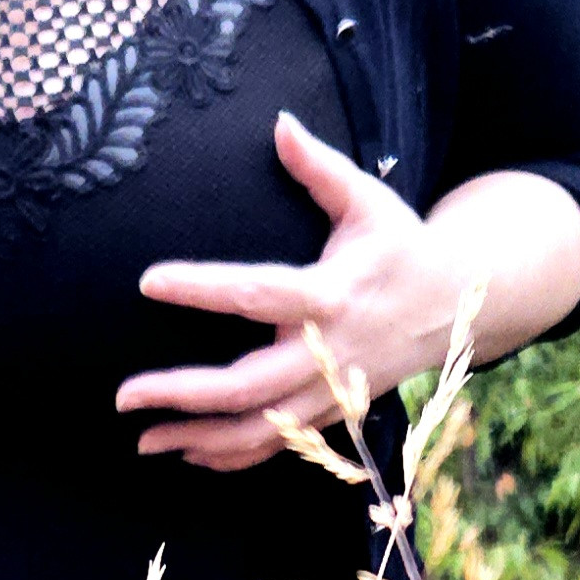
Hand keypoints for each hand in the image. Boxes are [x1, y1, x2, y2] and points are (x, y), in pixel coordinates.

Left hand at [114, 111, 465, 471]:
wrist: (455, 307)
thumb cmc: (400, 245)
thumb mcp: (368, 200)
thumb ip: (319, 167)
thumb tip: (279, 123)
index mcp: (332, 294)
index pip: (257, 293)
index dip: (202, 289)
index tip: (150, 281)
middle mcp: (329, 352)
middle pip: (248, 387)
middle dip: (183, 395)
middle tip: (124, 395)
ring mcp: (331, 392)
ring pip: (259, 430)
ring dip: (198, 439)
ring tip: (143, 439)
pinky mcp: (332, 414)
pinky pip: (278, 446)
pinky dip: (233, 456)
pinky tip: (189, 453)